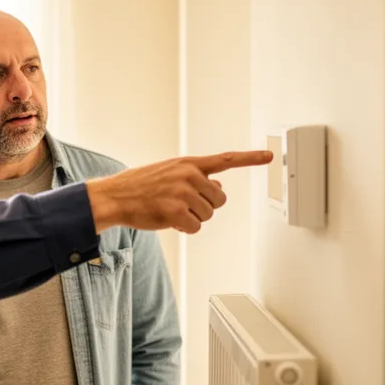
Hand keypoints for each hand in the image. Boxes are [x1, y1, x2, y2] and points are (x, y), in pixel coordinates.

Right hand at [86, 151, 272, 233]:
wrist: (115, 196)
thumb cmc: (141, 186)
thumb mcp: (169, 173)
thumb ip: (196, 178)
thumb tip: (219, 187)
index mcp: (188, 163)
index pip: (225, 160)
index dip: (250, 159)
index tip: (270, 156)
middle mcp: (189, 175)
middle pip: (219, 200)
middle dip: (205, 207)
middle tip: (182, 205)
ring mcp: (183, 192)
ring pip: (208, 215)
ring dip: (193, 218)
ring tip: (170, 210)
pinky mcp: (176, 211)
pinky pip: (196, 227)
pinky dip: (184, 228)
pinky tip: (169, 221)